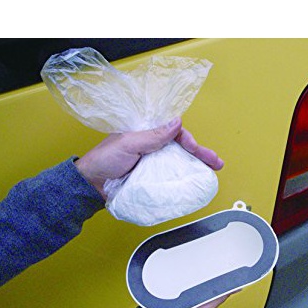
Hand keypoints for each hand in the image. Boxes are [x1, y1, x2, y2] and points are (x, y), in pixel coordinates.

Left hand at [75, 118, 224, 196]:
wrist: (90, 185)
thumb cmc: (103, 159)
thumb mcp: (128, 143)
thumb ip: (153, 135)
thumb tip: (176, 122)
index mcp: (147, 132)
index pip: (175, 133)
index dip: (190, 142)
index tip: (199, 151)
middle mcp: (152, 146)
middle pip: (182, 147)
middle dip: (201, 154)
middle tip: (216, 163)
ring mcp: (152, 163)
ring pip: (179, 162)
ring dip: (196, 166)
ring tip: (210, 173)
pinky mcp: (151, 178)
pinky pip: (170, 177)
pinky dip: (183, 179)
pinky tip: (193, 182)